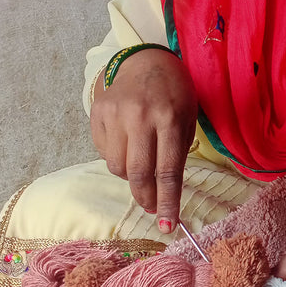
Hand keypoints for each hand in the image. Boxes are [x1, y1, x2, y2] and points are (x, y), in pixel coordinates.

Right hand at [90, 49, 197, 227]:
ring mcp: (116, 113)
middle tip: (152, 208)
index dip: (168, 202)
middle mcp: (141, 116)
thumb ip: (177, 153)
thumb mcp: (187, 119)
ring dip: (130, 176)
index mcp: (170, 118)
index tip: (168, 225)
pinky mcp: (98, 112)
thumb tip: (166, 196)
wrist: (147, 60)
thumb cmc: (175, 94)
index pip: (168, 171)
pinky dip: (116, 157)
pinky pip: (104, 152)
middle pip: (138, 174)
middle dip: (146, 198)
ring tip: (141, 162)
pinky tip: (127, 142)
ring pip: (117, 167)